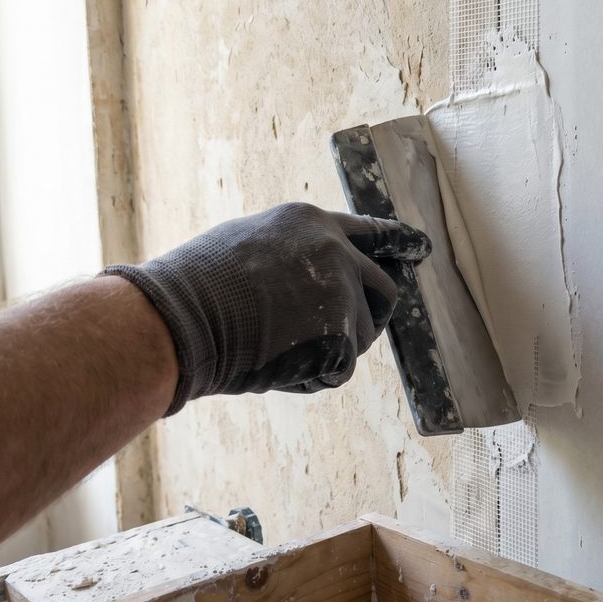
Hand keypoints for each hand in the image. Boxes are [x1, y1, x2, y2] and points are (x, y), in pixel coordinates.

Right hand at [104, 203, 430, 413]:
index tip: (421, 248)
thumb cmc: (195, 289)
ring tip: (276, 350)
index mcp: (310, 223)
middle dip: (372, 316)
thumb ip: (291, 258)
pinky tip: (274, 367)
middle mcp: (336, 251)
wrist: (181, 319)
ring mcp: (342, 292)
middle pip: (382, 289)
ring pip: (359, 336)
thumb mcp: (247, 248)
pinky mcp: (341, 334)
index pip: (369, 232)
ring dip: (329, 352)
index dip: (396, 242)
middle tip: (346, 337)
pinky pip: (339, 369)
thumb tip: (312, 283)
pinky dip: (311, 378)